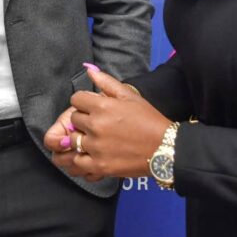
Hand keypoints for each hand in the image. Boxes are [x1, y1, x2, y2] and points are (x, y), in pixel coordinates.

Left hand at [47, 66, 170, 180]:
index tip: (91, 108)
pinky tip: (90, 155)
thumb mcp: (130, 95)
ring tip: (93, 140)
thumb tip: (89, 70)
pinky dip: (81, 159)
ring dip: (80, 139)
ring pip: (72, 140)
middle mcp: (96, 125)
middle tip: (96, 124)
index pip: (76, 99)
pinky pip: (77, 162)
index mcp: (102, 106)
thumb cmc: (148, 120)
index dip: (83, 102)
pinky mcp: (99, 165)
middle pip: (73, 119)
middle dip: (82, 120)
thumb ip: (107, 82)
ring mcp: (96, 147)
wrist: (164, 148)